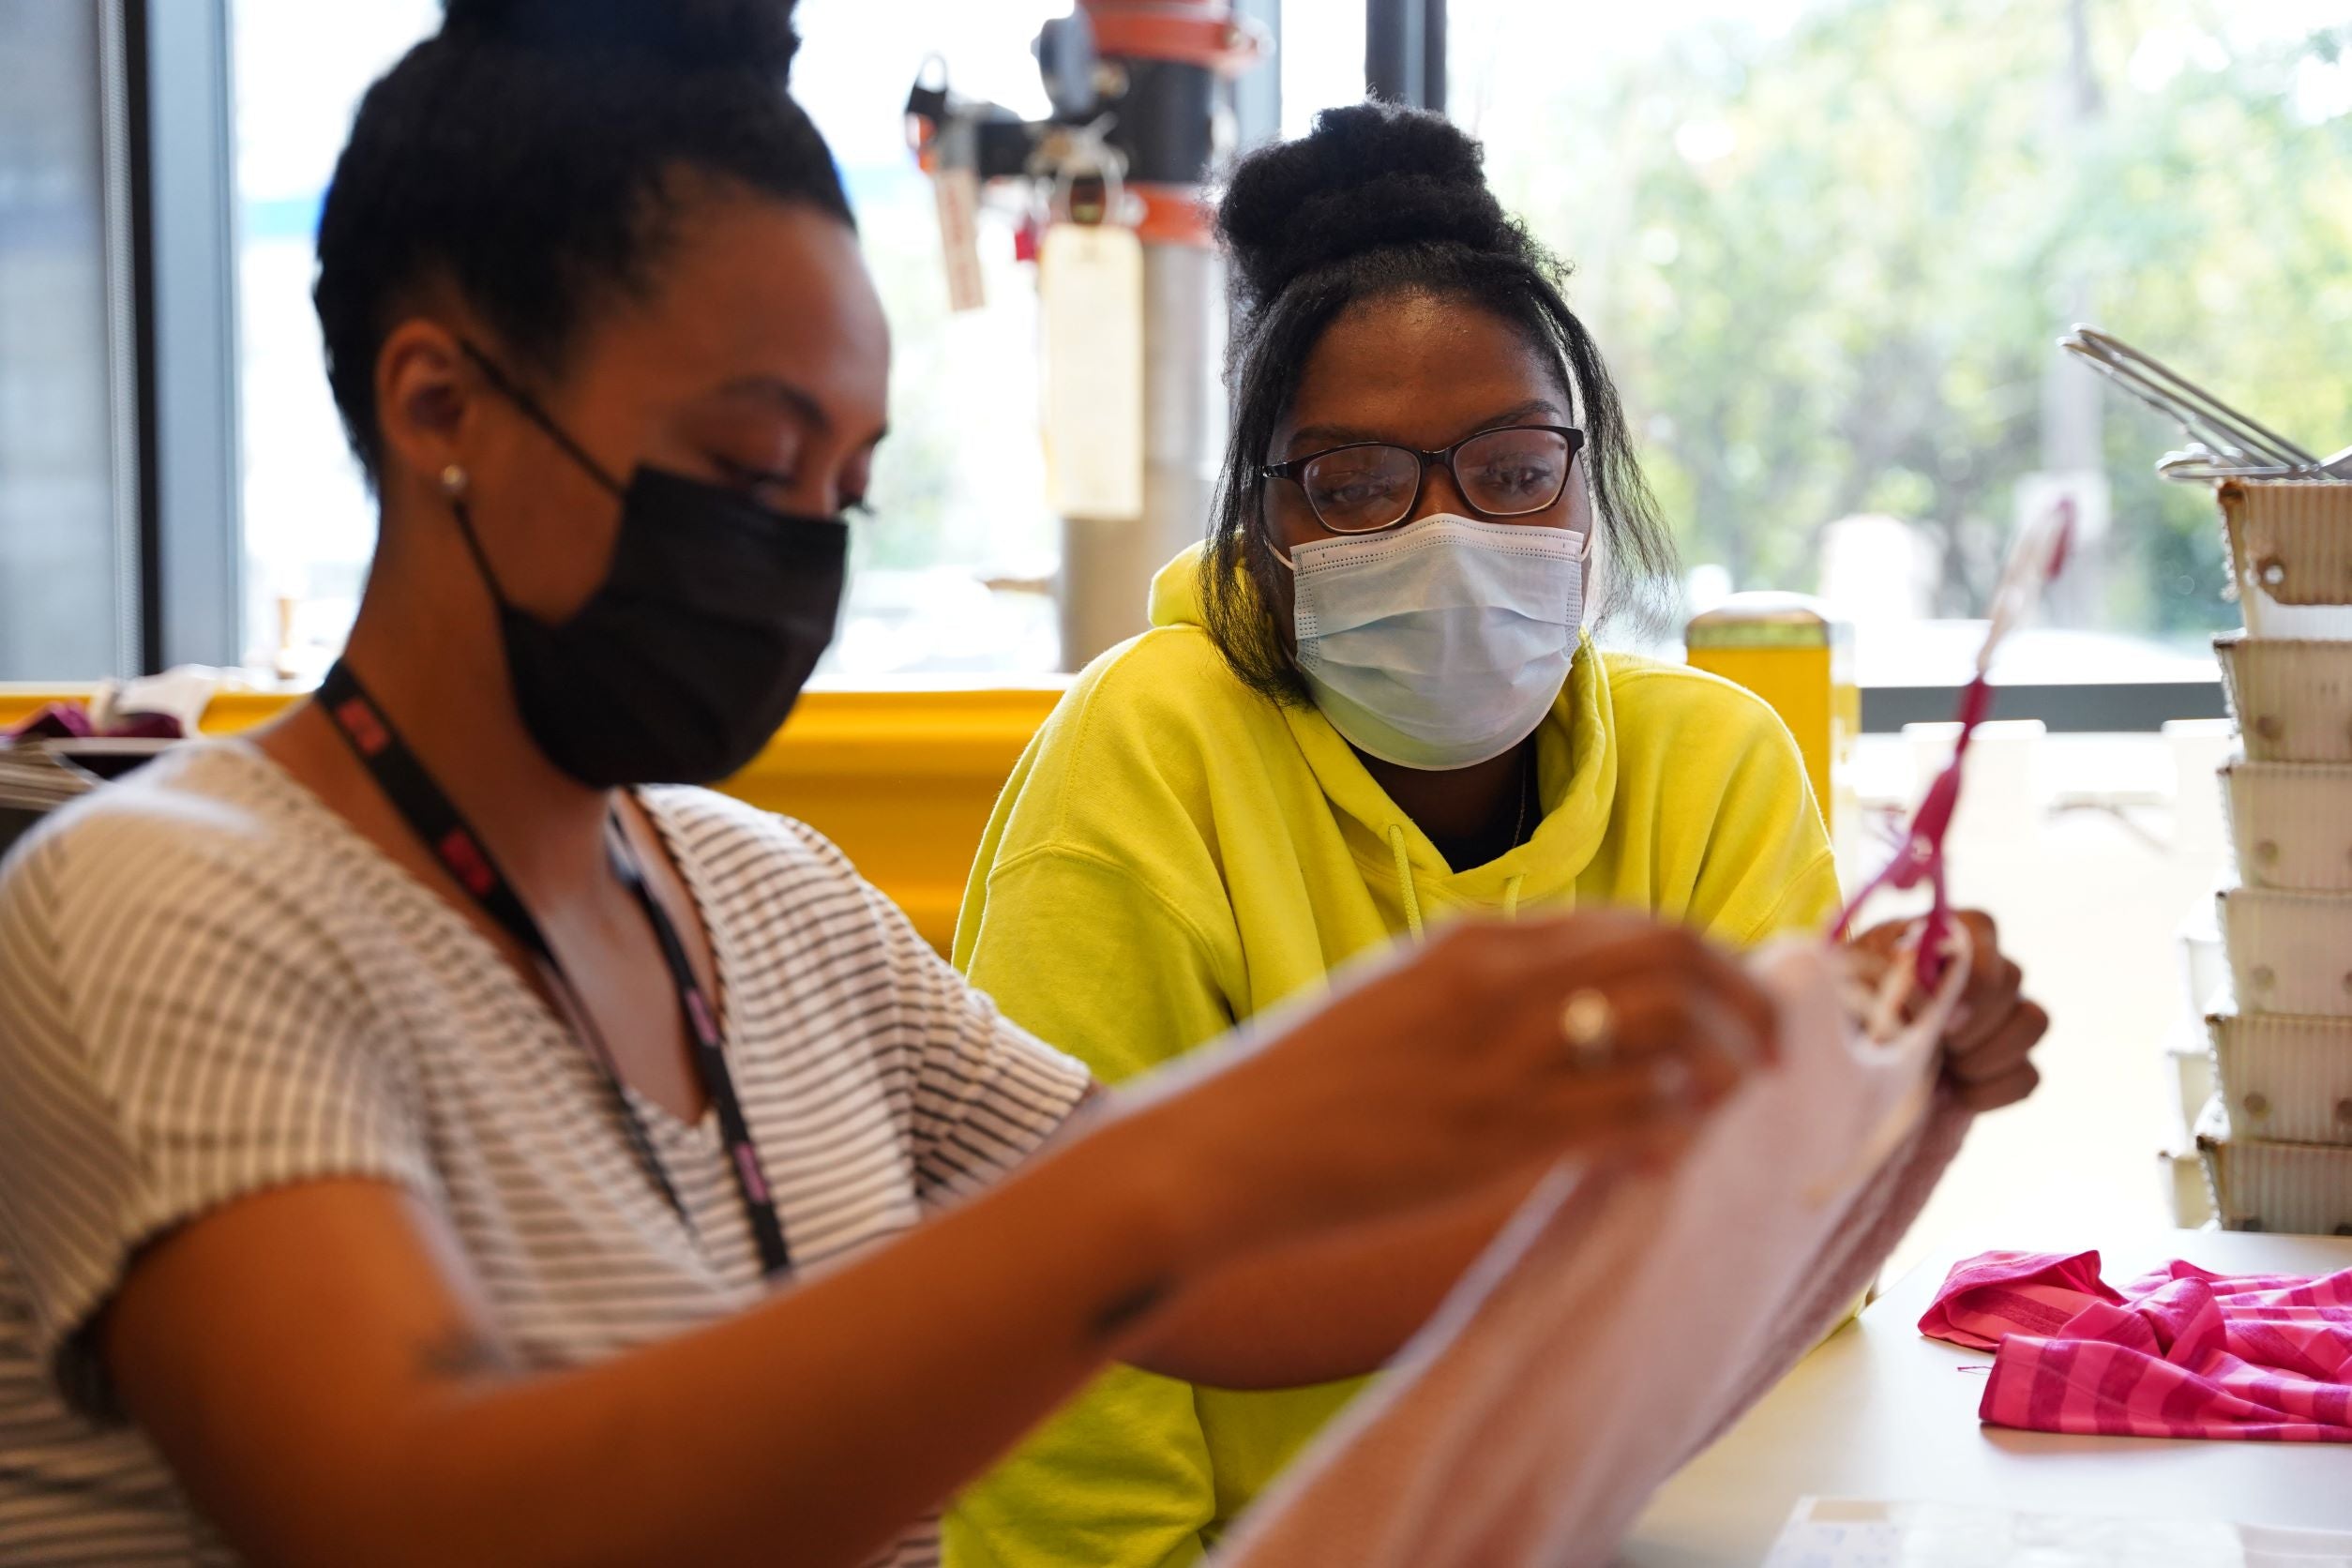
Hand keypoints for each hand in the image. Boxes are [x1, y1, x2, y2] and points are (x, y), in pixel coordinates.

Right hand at [1144, 911, 1777, 1268]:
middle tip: (1774, 1046)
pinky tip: (1677, 1153)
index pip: (1630, 924)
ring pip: (1667, 1029)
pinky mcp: (1495, 1135)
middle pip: (1670, 958)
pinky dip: (1672, 1129)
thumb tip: (1570, 1008)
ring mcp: (1499, 1057)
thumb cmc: (1305, 1086)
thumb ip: (1482, 992)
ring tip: (1738, 1097)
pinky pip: (1627, 1117)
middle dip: (1743, 998)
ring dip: (1725, 1061)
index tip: (1736, 996)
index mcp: (1473, 942)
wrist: (1223, 1148)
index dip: (1705, 958)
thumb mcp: (1397, 1002)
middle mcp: (1497, 982)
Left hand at [1849, 910, 2047, 1112]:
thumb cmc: (1841, 1032)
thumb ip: (1884, 971)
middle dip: (1973, 1019)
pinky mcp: (2005, 1066)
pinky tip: (1953, 1093)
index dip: (1974, 970)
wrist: (1846, 1097)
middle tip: (1934, 1041)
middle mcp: (1972, 972)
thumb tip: (1914, 954)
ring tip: (1942, 1067)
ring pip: (2034, 1020)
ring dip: (1986, 1053)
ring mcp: (1996, 1019)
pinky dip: (1991, 1090)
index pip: (1981, 928)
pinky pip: (2029, 1075)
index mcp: (1930, 942)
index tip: (1944, 1010)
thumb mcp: (1849, 996)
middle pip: (2013, 976)